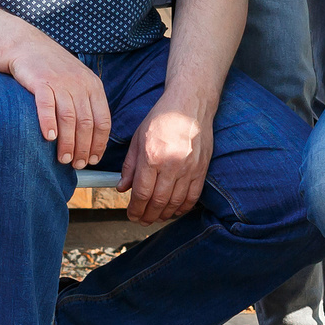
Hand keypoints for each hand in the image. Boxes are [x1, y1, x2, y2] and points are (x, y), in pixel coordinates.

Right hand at [9, 35, 111, 169]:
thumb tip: (91, 138)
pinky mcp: (41, 81)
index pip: (103, 121)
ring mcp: (61, 82)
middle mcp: (80, 84)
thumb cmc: (53, 69)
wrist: (27, 46)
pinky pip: (47, 106)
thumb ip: (86, 104)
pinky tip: (48, 138)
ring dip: (67, 143)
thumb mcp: (78, 82)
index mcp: (93, 86)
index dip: (99, 144)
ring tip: (64, 159)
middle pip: (87, 123)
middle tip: (77, 165)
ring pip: (69, 119)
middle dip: (84, 149)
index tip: (94, 159)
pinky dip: (49, 124)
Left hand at [120, 103, 213, 224]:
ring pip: (175, 202)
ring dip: (164, 214)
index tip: (131, 215)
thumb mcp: (138, 139)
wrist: (190, 104)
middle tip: (141, 220)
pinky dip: (183, 208)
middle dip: (147, 216)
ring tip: (155, 217)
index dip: (135, 209)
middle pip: (158, 202)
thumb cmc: (162, 119)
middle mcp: (171, 165)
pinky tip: (174, 211)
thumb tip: (122, 188)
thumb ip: (130, 166)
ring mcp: (189, 169)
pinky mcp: (202, 169)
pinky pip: (192, 196)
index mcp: (152, 157)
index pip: (142, 193)